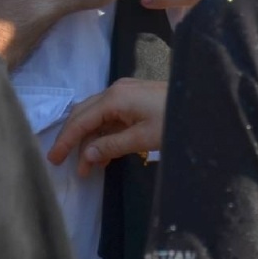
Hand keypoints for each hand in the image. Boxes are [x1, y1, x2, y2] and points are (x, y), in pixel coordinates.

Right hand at [46, 78, 166, 175]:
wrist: (204, 103)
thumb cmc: (174, 120)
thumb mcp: (143, 138)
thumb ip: (112, 146)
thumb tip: (86, 155)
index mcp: (115, 97)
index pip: (81, 120)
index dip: (65, 140)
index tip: (53, 159)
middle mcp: (115, 90)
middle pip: (84, 114)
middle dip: (73, 139)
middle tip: (62, 162)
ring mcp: (125, 92)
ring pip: (97, 117)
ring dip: (90, 140)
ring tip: (88, 168)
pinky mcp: (134, 99)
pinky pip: (111, 117)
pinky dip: (104, 135)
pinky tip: (104, 156)